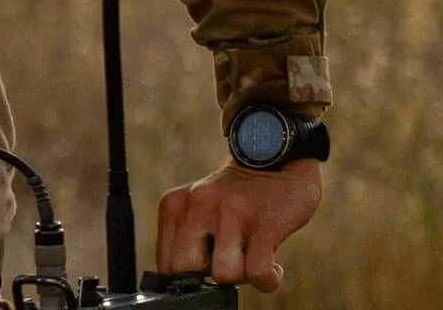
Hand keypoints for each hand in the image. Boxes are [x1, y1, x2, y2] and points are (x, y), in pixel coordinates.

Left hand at [155, 159, 320, 292]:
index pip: (166, 263)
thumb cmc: (237, 198)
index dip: (188, 278)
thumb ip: (187, 238)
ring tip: (252, 261)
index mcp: (176, 205)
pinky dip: (268, 280)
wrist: (276, 157)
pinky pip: (258, 272)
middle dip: (207, 279)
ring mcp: (232, 213)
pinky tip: (273, 267)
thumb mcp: (199, 207)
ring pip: (224, 275)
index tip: (207, 271)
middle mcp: (198, 205)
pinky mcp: (265, 223)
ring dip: (242, 277)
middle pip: (185, 270)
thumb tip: (185, 285)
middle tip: (228, 264)